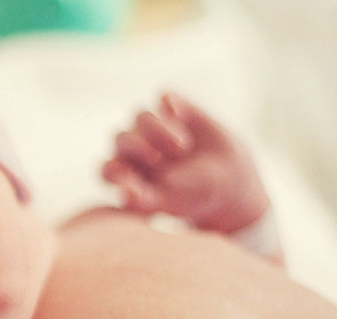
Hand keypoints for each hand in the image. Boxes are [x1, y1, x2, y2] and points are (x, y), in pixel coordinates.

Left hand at [102, 92, 268, 232]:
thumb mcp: (169, 202)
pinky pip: (164, 98)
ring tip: (181, 147)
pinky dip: (168, 103)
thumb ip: (142, 200)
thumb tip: (122, 194)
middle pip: (121, 138)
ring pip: (141, 116)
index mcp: (126, 174)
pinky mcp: (176, 109)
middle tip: (156, 158)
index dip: (115, 171)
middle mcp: (134, 148)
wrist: (229, 181)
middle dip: (136, 146)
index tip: (133, 180)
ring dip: (156, 129)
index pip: (108, 169)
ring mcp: (154, 127)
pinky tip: (177, 113)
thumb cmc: (191, 197)